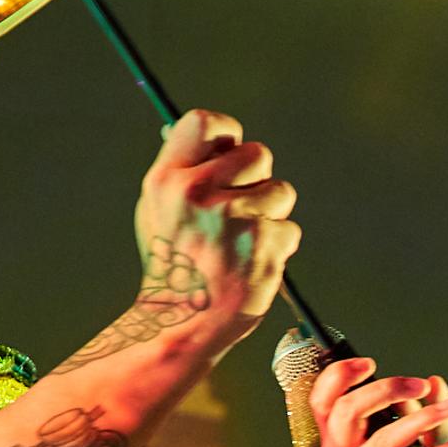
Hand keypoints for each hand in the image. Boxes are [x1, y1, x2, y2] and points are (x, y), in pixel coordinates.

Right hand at [124, 107, 299, 361]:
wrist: (182, 323)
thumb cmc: (172, 265)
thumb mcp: (158, 211)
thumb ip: (184, 171)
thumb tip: (218, 137)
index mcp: (167, 179)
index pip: (205, 123)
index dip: (228, 132)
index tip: (232, 149)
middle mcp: (197, 193)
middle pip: (258, 153)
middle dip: (258, 179)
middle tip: (241, 209)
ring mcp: (232, 218)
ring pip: (281, 191)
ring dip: (271, 215)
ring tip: (243, 242)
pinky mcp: (264, 244)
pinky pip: (289, 228)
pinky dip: (278, 246)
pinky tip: (253, 264)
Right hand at [304, 356, 447, 446]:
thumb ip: (437, 428)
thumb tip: (441, 385)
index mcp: (345, 444)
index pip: (327, 401)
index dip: (340, 376)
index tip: (371, 363)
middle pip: (349, 410)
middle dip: (387, 389)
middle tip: (426, 387)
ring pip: (384, 438)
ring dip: (423, 420)